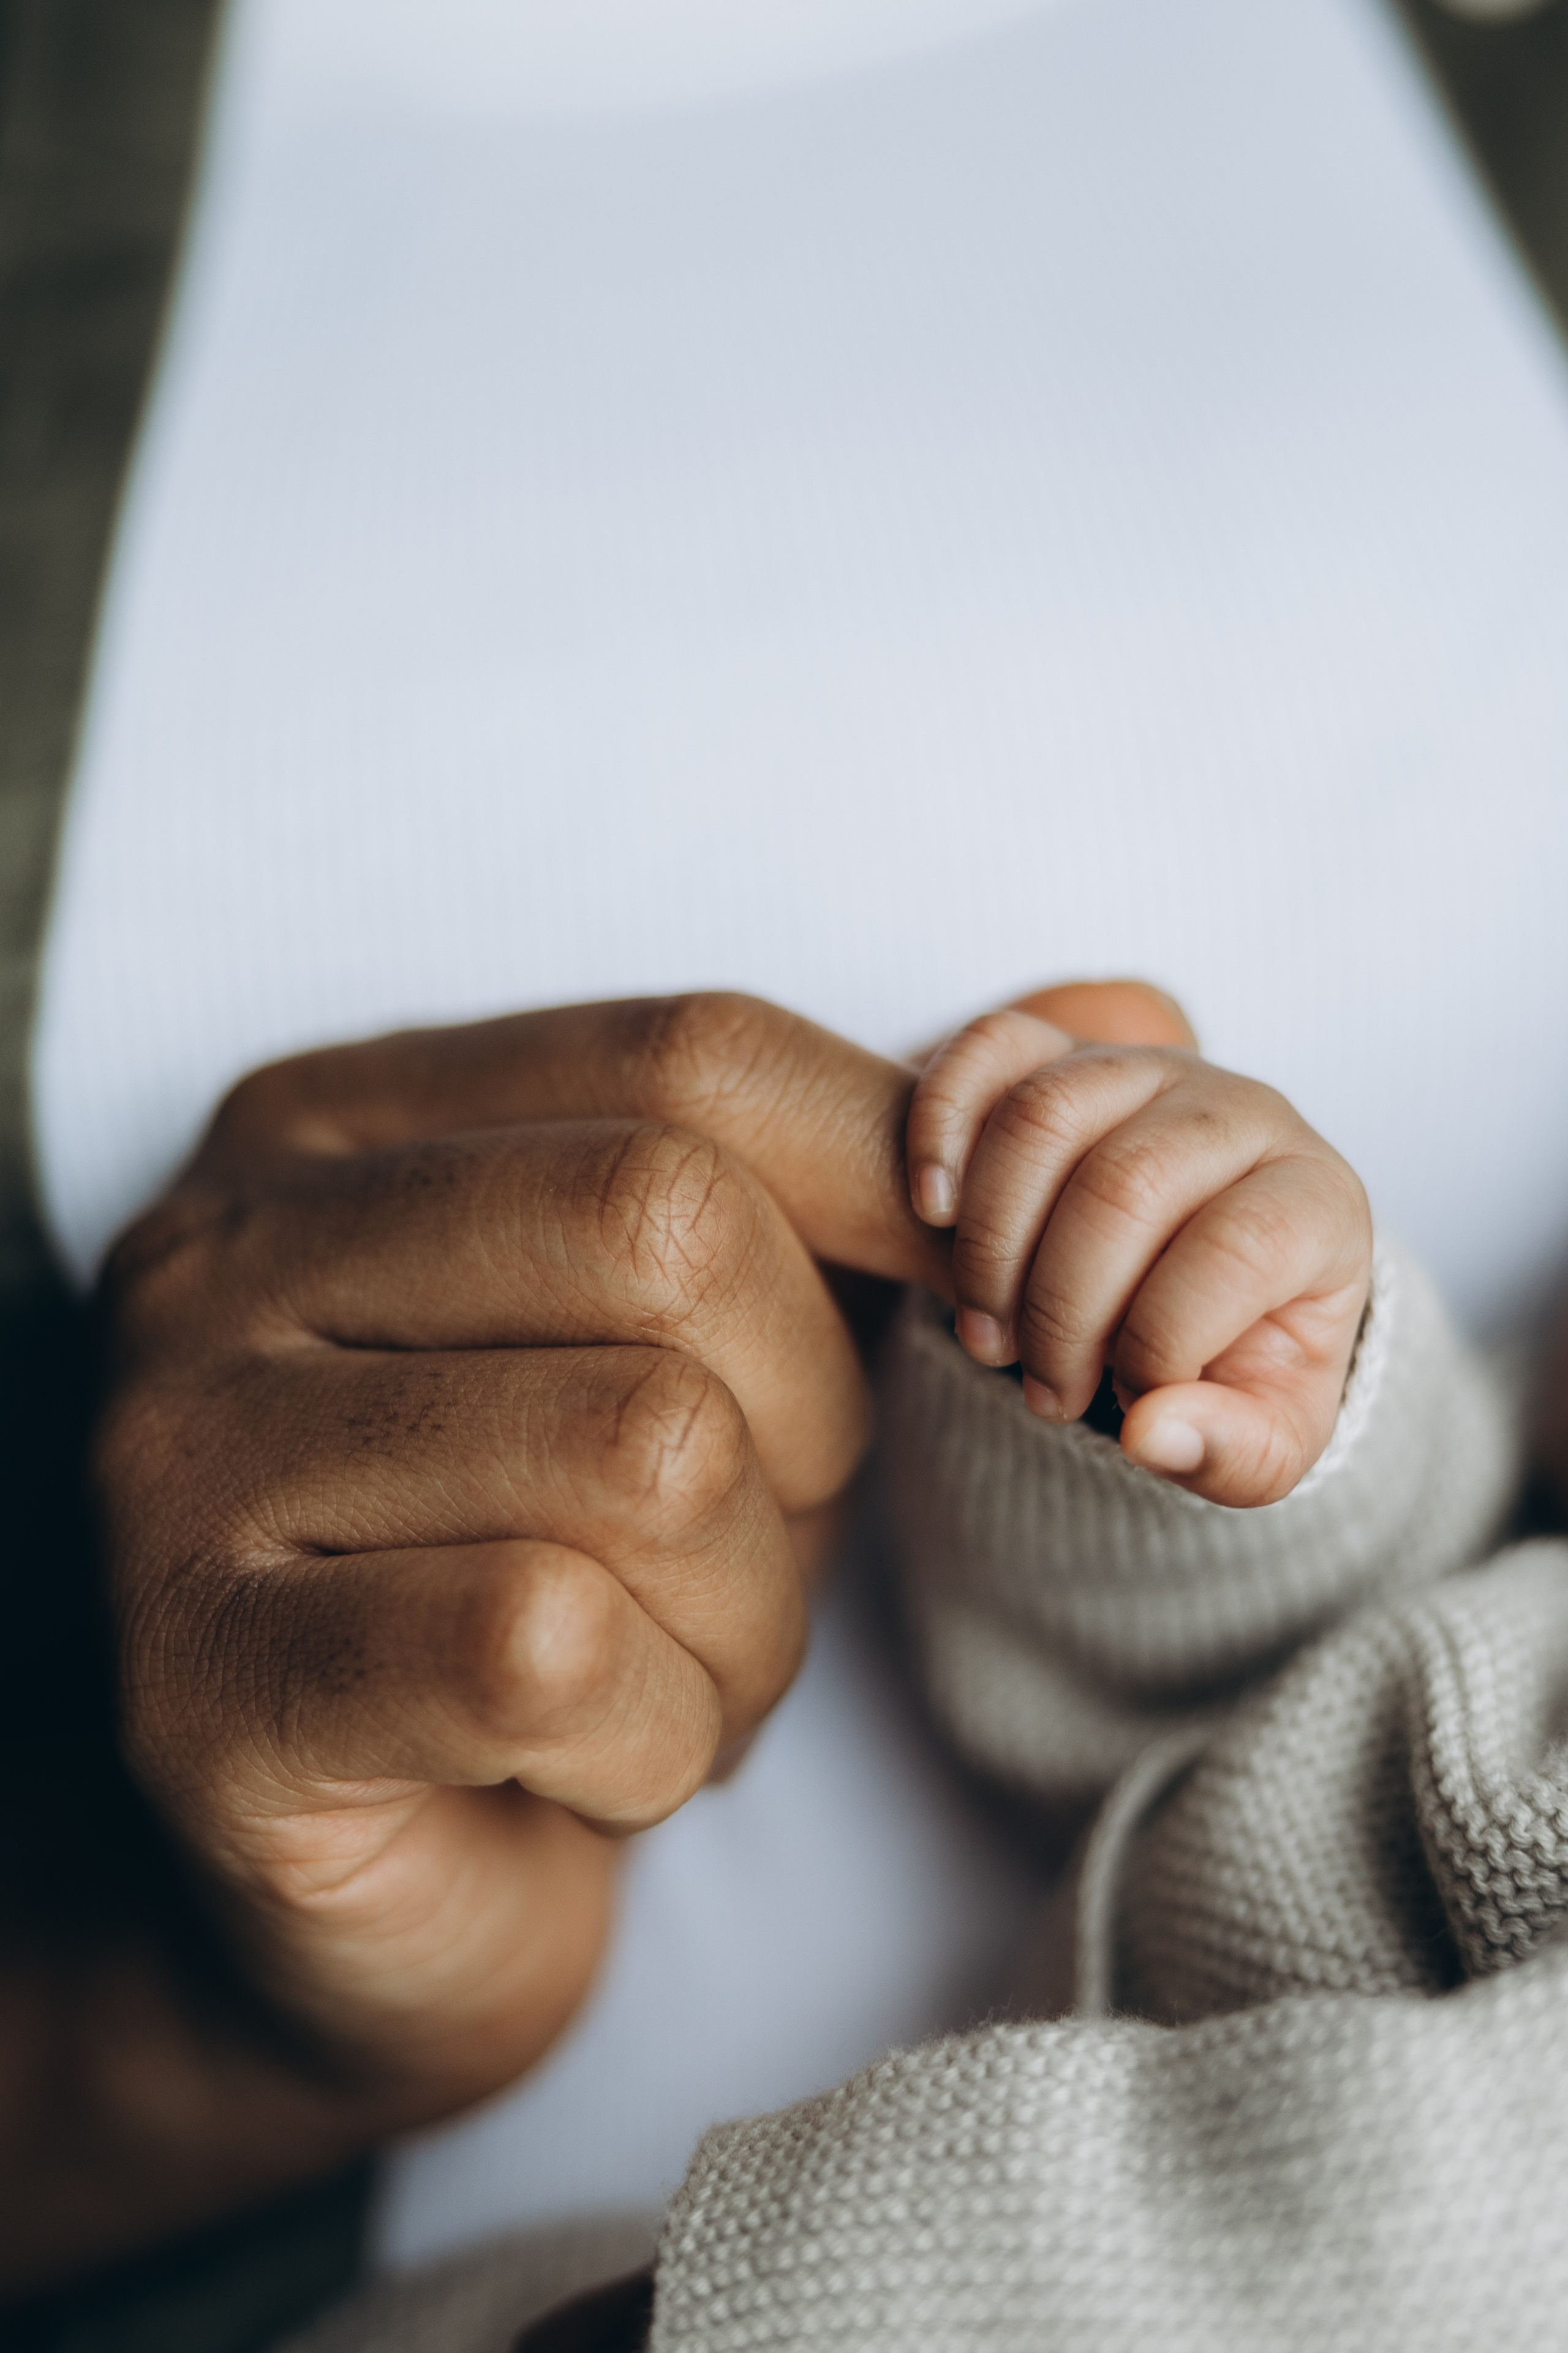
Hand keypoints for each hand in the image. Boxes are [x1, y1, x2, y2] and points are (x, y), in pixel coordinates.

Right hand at [79, 994, 943, 2262]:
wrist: (392, 1893)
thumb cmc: (576, 1568)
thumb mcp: (727, 1344)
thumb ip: (893, 1172)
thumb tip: (1133, 1005)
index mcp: (340, 1125)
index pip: (687, 1057)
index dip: (895, 1178)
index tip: (985, 1306)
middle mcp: (224, 1258)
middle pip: (671, 1229)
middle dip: (813, 1423)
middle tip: (772, 1538)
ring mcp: (185, 1466)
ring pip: (641, 1452)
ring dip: (748, 1611)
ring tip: (682, 1667)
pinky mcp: (204, 1686)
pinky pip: (549, 1651)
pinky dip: (657, 1731)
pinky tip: (603, 1763)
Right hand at [906, 984, 1371, 1505]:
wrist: (1202, 1280)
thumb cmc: (1242, 1356)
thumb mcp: (1267, 1433)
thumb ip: (1233, 1448)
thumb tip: (1149, 1433)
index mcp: (1315, 1199)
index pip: (1236, 1249)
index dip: (1162, 1341)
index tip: (1134, 1401)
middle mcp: (1239, 1110)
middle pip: (1126, 1185)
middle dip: (1062, 1311)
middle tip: (1046, 1387)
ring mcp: (1145, 1067)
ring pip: (1046, 1117)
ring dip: (992, 1246)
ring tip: (990, 1337)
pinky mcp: (1064, 1051)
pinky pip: (990, 1048)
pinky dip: (944, 1124)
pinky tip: (935, 1212)